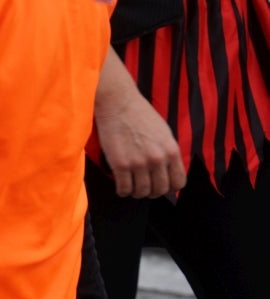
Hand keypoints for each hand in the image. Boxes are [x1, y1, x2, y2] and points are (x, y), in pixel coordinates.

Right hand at [94, 47, 185, 198]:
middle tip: (143, 187)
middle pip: (159, 190)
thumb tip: (167, 171)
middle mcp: (158, 159)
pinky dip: (122, 191)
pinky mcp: (121, 165)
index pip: (178, 182)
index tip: (160, 186)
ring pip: (141, 192)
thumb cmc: (140, 115)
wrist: (119, 104)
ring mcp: (139, 163)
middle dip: (151, 192)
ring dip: (135, 193)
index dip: (169, 188)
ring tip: (130, 186)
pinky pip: (124, 189)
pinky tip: (120, 185)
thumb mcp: (163, 133)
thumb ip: (167, 153)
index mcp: (171, 150)